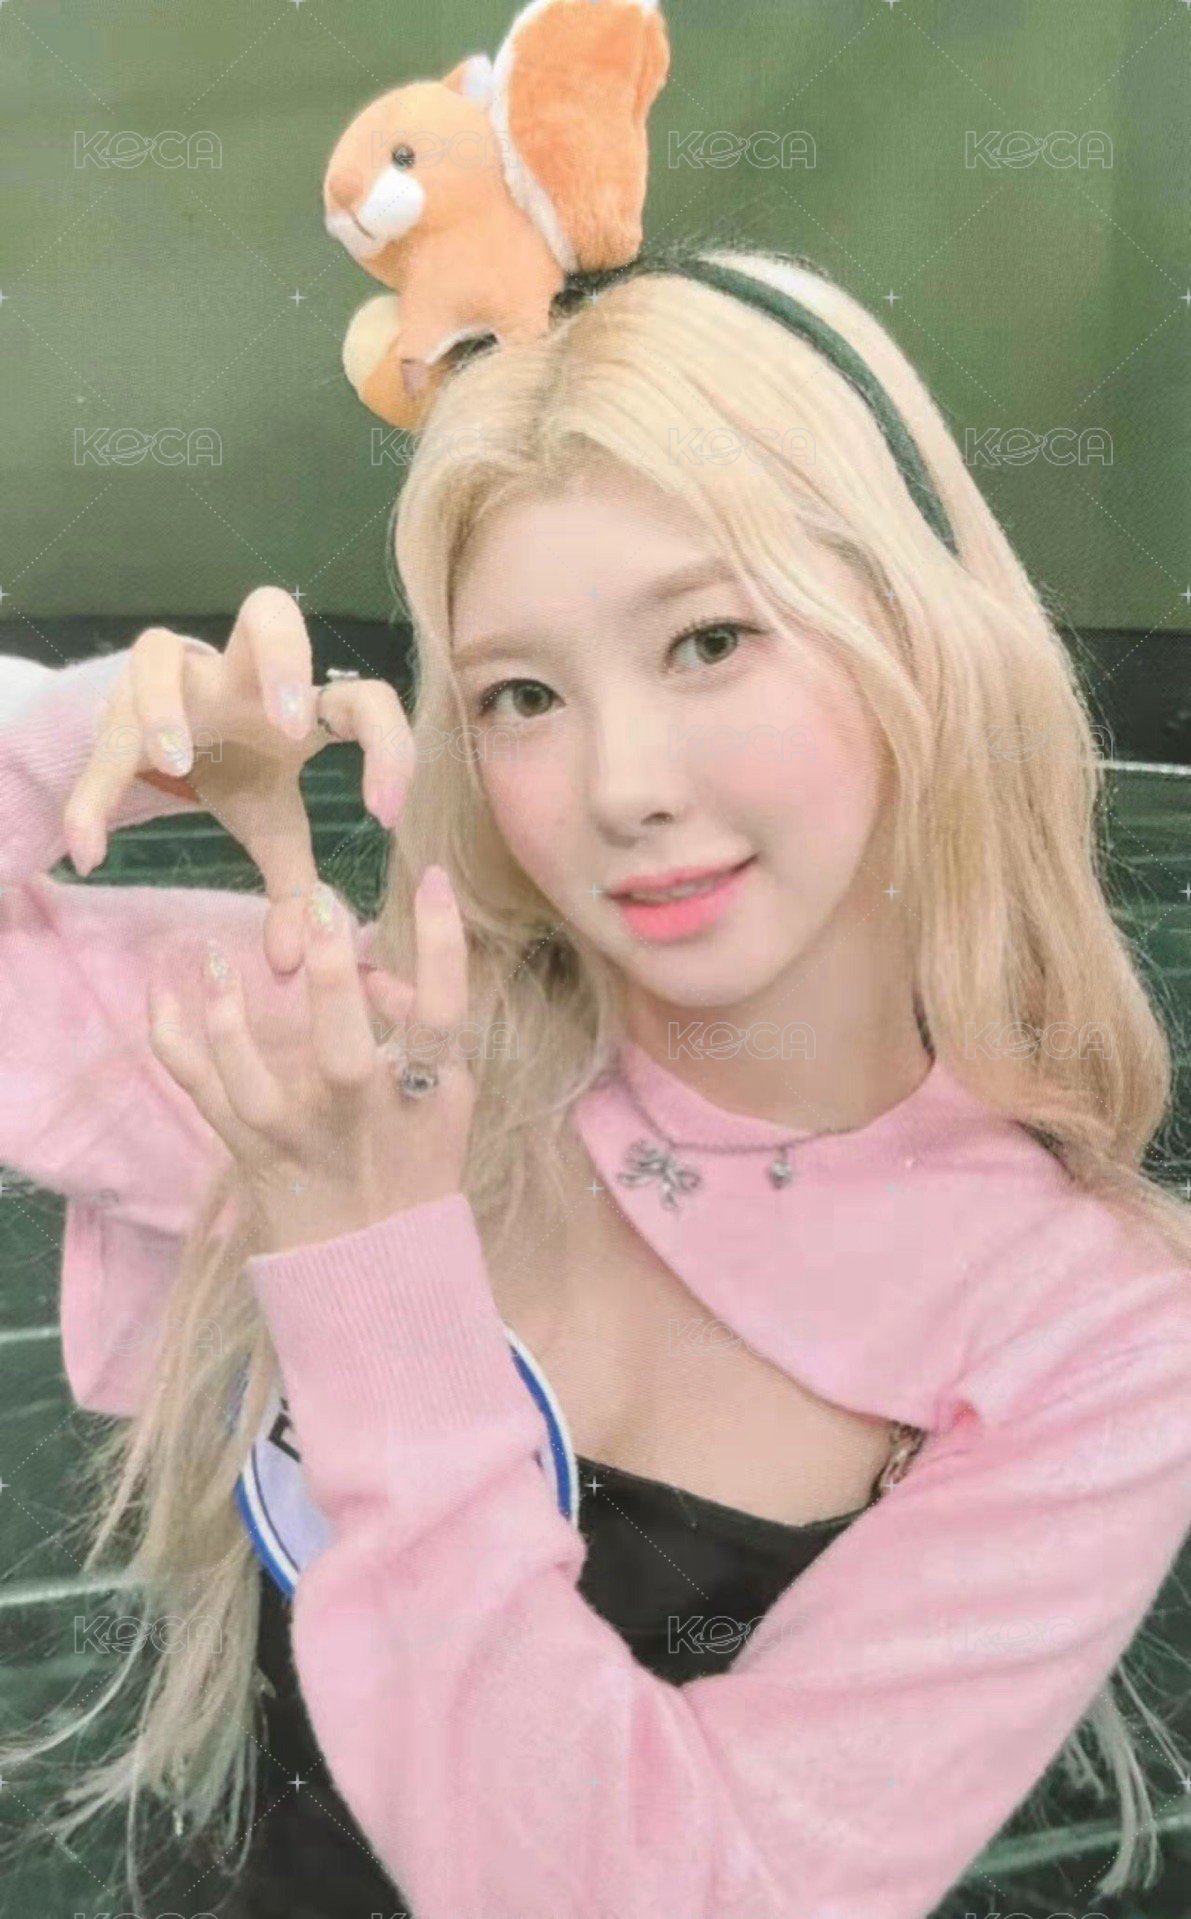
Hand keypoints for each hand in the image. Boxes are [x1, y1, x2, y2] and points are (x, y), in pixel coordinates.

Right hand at [62, 585, 412, 972]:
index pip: (364, 696)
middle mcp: (240, 673)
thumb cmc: (238, 770)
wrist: (170, 742)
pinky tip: (92, 851)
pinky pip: (99, 733)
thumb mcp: (271, 825)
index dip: (388, 746)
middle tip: (290, 726)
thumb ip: (293, 887)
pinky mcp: (118, 699)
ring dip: (164, 706)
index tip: (384, 814)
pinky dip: (93, 793)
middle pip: (268, 611)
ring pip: (159, 651)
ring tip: (174, 761)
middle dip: (282, 656)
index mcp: (302, 701)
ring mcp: (176, 677)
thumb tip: (294, 964)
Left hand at [146, 866, 475, 1255]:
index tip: (430, 877)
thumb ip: (421, 1030)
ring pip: (255, 1087)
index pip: (444, 1018)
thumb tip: (376, 971)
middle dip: (329, 980)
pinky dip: (175, 1043)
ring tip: (214, 954)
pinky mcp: (252, 1160)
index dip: (442, 947)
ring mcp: (301, 1146)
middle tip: (316, 902)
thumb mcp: (447, 1104)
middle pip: (346, 1055)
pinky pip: (203, 1098)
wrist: (374, 1274)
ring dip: (230, 1019)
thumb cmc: (414, 1169)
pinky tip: (160, 992)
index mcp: (429, 1102)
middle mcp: (363, 1126)